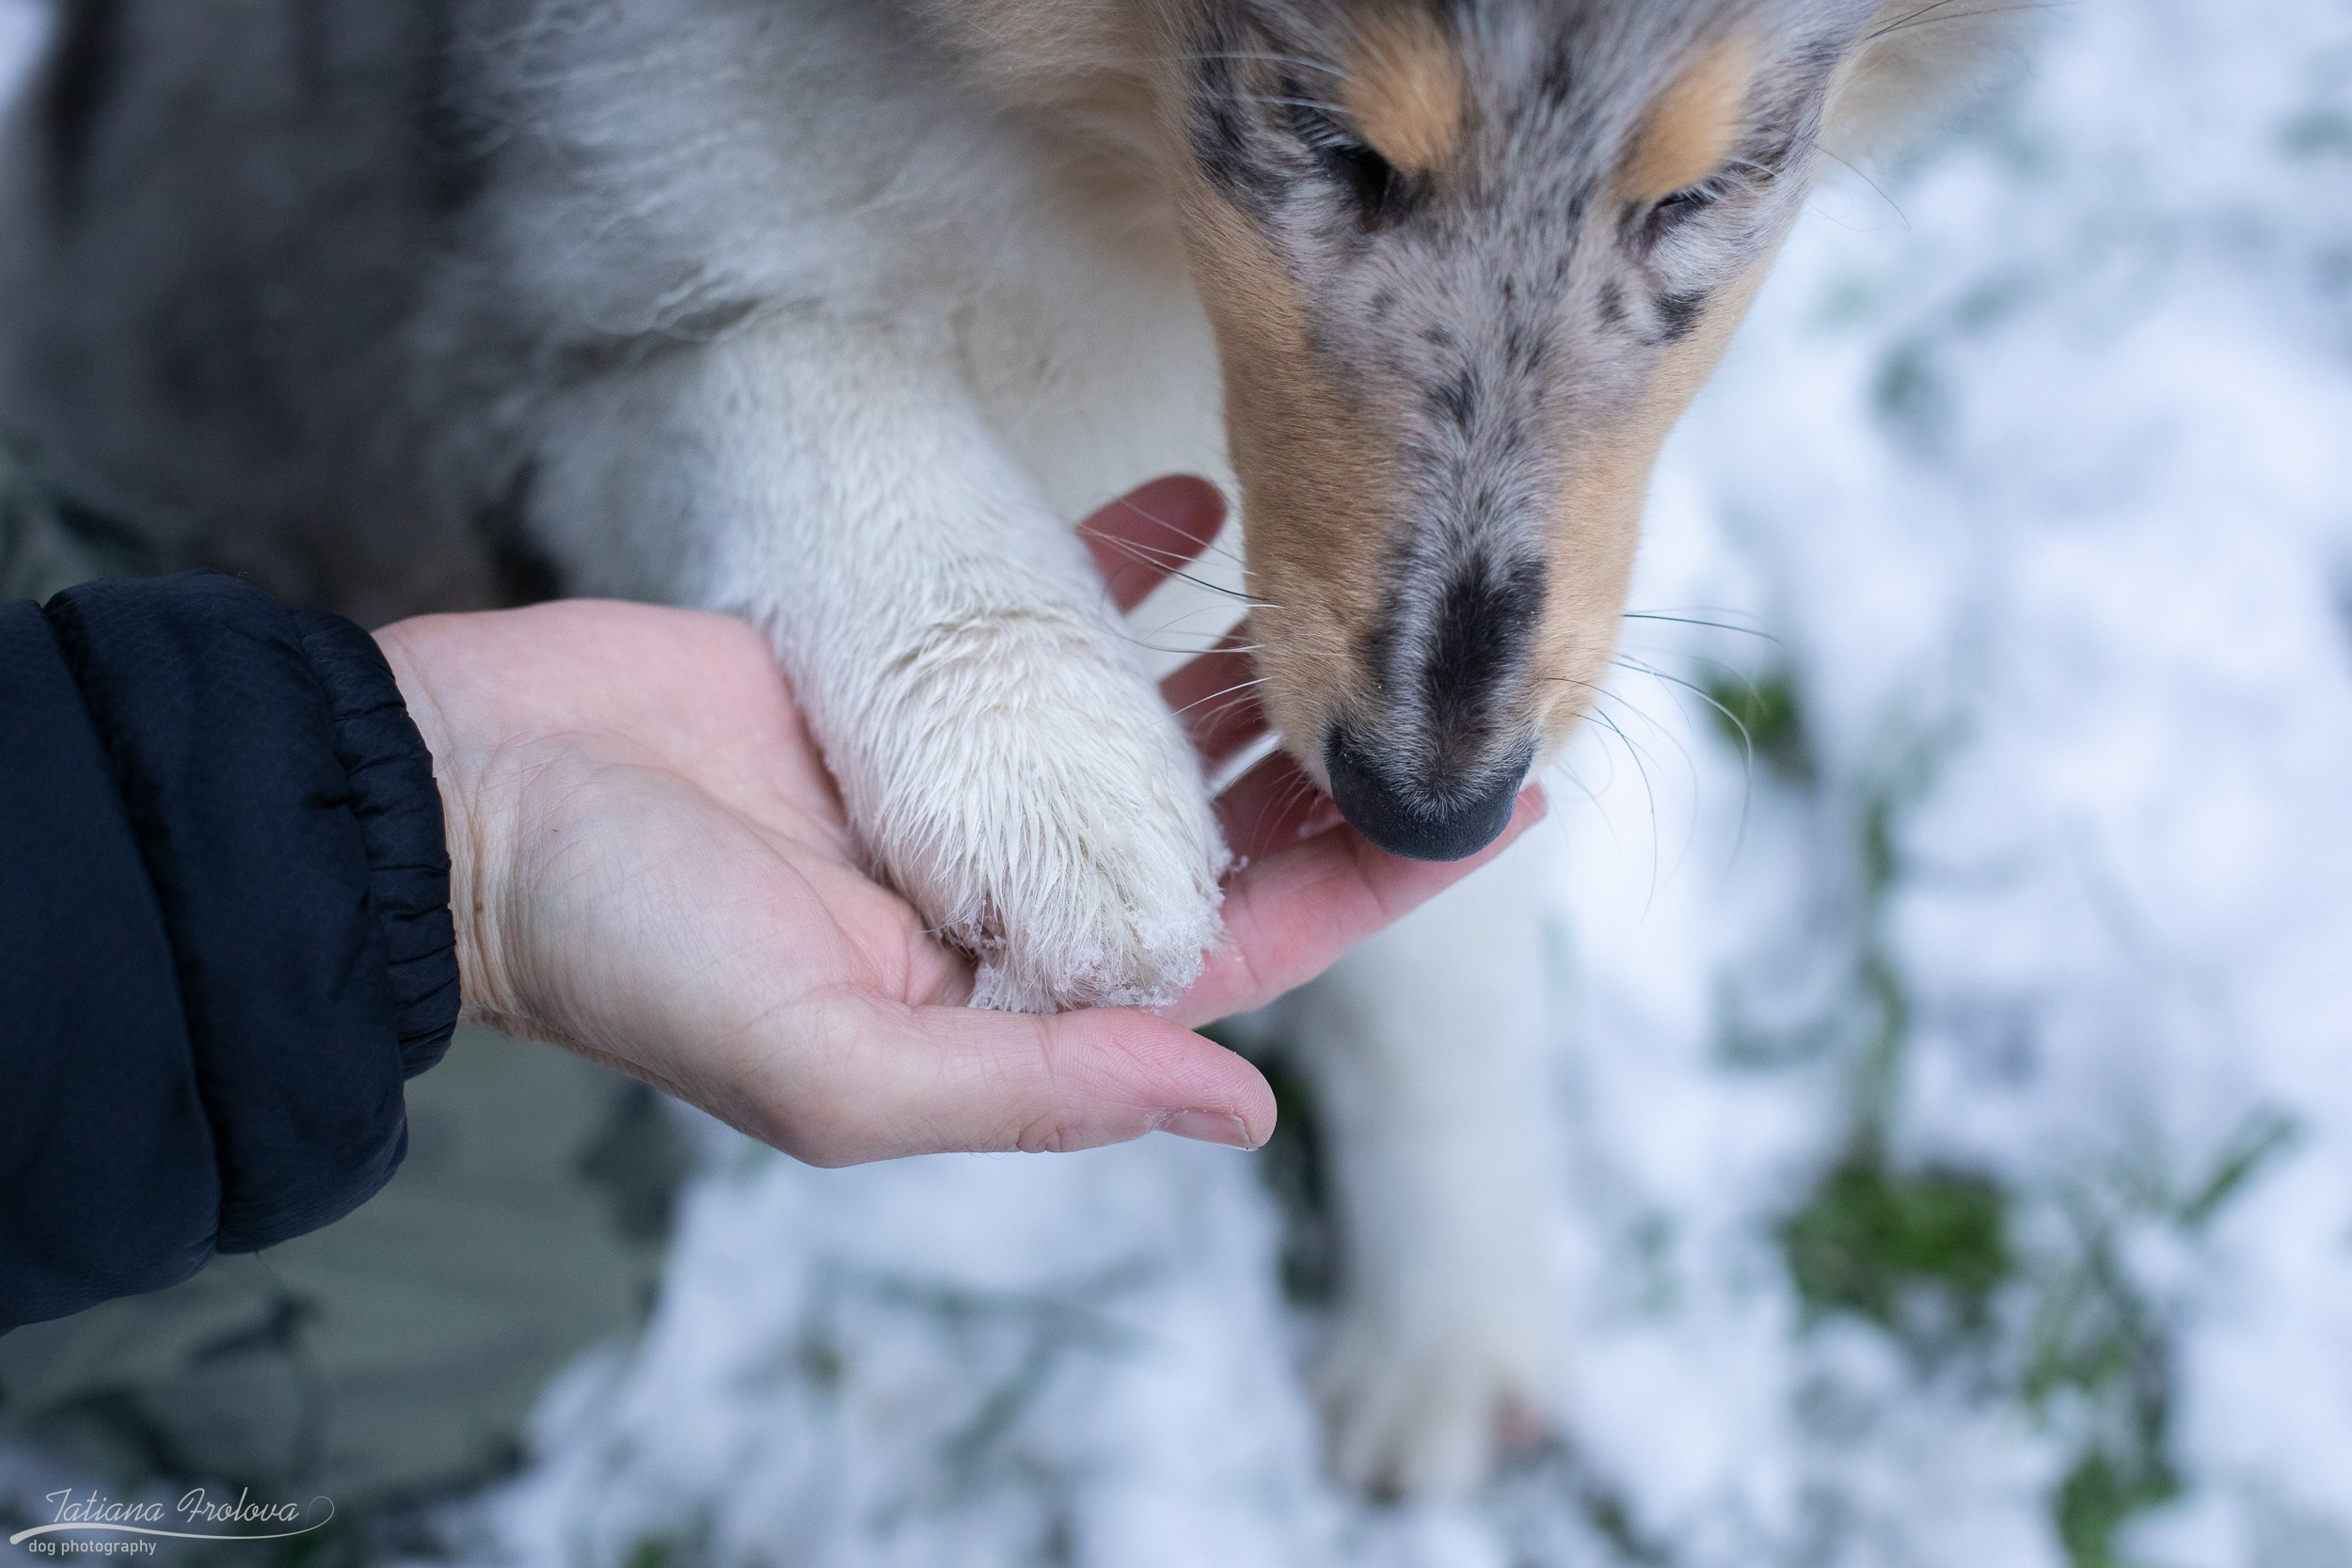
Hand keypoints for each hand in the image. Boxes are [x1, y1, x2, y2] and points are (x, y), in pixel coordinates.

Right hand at [374, 478, 1543, 1165]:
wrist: (462, 796)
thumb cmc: (626, 949)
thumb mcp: (839, 1064)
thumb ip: (1042, 1089)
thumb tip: (1245, 1115)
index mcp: (1001, 1002)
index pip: (1232, 952)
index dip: (1367, 889)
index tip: (1490, 812)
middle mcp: (999, 894)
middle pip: (1210, 833)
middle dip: (1329, 776)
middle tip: (1453, 691)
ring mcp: (957, 774)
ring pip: (1143, 721)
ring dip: (1242, 670)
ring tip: (1350, 605)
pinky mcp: (903, 669)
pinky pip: (1042, 612)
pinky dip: (1118, 564)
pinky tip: (1194, 508)